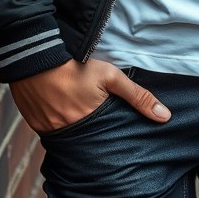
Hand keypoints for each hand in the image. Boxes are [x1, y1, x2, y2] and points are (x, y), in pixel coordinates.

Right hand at [9, 58, 170, 133]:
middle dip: (92, 136)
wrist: (33, 55)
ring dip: (72, 129)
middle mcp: (66, 132)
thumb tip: (165, 117)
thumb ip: (137, 97)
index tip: (114, 136)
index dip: (110, 138)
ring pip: (66, 136)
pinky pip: (48, 130)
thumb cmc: (76, 65)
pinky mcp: (34, 123)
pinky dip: (55, 123)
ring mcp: (47, 129)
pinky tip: (59, 110)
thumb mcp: (111, 77)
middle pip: (85, 141)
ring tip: (76, 116)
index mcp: (88, 123)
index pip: (104, 141)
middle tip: (97, 127)